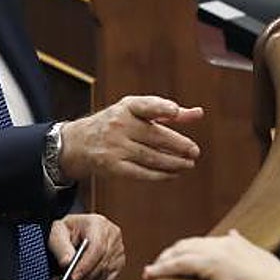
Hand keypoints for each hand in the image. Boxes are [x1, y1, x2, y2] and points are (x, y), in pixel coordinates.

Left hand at [48, 213, 123, 279]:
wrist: (75, 233)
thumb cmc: (66, 231)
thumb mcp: (57, 233)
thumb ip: (61, 247)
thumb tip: (67, 262)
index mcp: (99, 223)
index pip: (97, 247)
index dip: (86, 265)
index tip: (72, 277)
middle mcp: (113, 235)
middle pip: (102, 262)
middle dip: (84, 278)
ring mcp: (118, 250)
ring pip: (105, 274)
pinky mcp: (119, 263)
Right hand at [59, 95, 202, 181]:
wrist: (79, 143)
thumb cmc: (116, 123)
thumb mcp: (137, 111)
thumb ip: (167, 112)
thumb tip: (199, 113)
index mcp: (127, 107)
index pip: (145, 105)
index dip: (160, 108)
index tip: (175, 111)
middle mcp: (119, 125)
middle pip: (154, 136)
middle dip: (178, 145)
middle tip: (195, 151)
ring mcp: (115, 147)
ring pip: (150, 156)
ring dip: (173, 162)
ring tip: (188, 164)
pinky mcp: (113, 166)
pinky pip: (141, 172)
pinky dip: (160, 175)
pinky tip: (173, 174)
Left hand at [143, 229, 279, 279]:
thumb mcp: (261, 258)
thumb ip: (245, 246)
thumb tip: (235, 233)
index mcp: (233, 243)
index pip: (202, 243)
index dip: (187, 250)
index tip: (177, 257)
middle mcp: (221, 243)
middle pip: (187, 244)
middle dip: (171, 254)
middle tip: (158, 264)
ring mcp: (214, 252)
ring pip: (180, 252)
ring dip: (163, 261)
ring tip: (152, 270)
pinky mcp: (208, 263)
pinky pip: (179, 264)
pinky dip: (163, 268)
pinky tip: (153, 273)